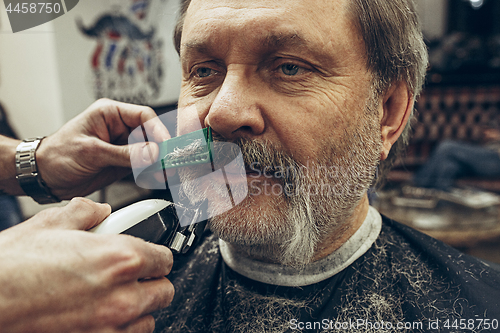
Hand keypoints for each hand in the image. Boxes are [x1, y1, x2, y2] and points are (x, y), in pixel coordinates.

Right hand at [0, 198, 173, 332]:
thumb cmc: (13, 266)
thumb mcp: (51, 224)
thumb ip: (86, 213)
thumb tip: (100, 211)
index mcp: (120, 258)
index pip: (165, 258)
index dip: (156, 255)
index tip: (149, 257)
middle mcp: (122, 295)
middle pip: (164, 291)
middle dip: (151, 282)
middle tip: (132, 277)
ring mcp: (110, 325)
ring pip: (149, 319)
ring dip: (139, 308)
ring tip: (115, 297)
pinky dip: (122, 328)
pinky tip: (103, 316)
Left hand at [36, 98, 170, 198]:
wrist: (43, 177)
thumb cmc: (57, 155)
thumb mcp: (92, 152)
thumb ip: (125, 154)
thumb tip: (152, 153)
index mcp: (110, 114)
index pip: (143, 116)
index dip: (158, 130)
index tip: (166, 145)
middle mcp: (118, 128)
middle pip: (151, 135)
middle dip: (161, 150)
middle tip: (169, 163)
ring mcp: (122, 146)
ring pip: (150, 152)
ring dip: (158, 163)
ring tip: (164, 174)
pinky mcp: (122, 163)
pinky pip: (143, 166)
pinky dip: (150, 173)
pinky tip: (154, 178)